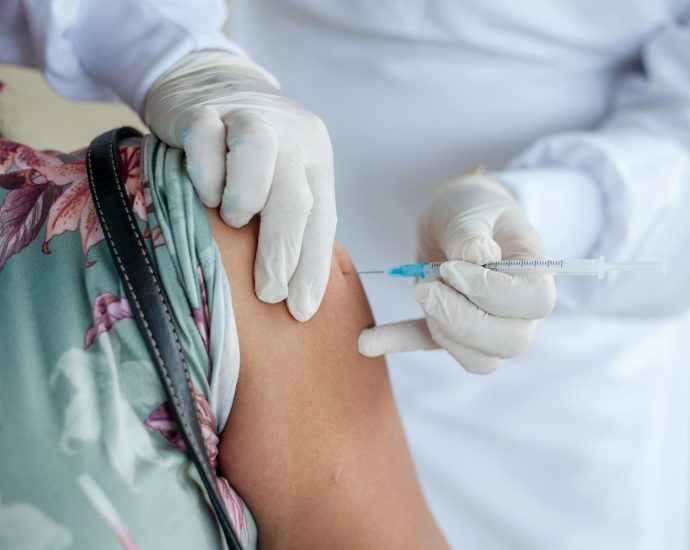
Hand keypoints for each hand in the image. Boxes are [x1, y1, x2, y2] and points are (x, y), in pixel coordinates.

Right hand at [144, 51, 335, 321]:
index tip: (302, 310)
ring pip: (258, 156)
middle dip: (283, 254)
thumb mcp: (281, 177)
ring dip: (246, 201)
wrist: (209, 80)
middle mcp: (290, 135)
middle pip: (295, 198)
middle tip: (268, 293)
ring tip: (234, 221)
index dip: (313, 268)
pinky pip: (206, 142)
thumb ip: (290, 217)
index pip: (322, 219)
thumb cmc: (247, 151)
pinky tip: (204, 192)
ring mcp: (247, 117)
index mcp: (315, 157)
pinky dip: (206, 175)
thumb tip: (293, 291)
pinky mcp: (202, 110)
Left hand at [358, 174, 555, 373]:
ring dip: (441, 331)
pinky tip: (367, 341)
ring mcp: (489, 328)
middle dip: (461, 319)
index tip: (452, 268)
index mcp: (535, 276)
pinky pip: (430, 347)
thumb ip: (471, 234)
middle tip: (426, 287)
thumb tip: (476, 258)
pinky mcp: (452, 331)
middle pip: (509, 342)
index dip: (492, 293)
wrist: (457, 218)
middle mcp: (520, 312)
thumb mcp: (471, 211)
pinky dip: (399, 343)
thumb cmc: (474, 210)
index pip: (534, 302)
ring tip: (420, 290)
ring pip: (478, 359)